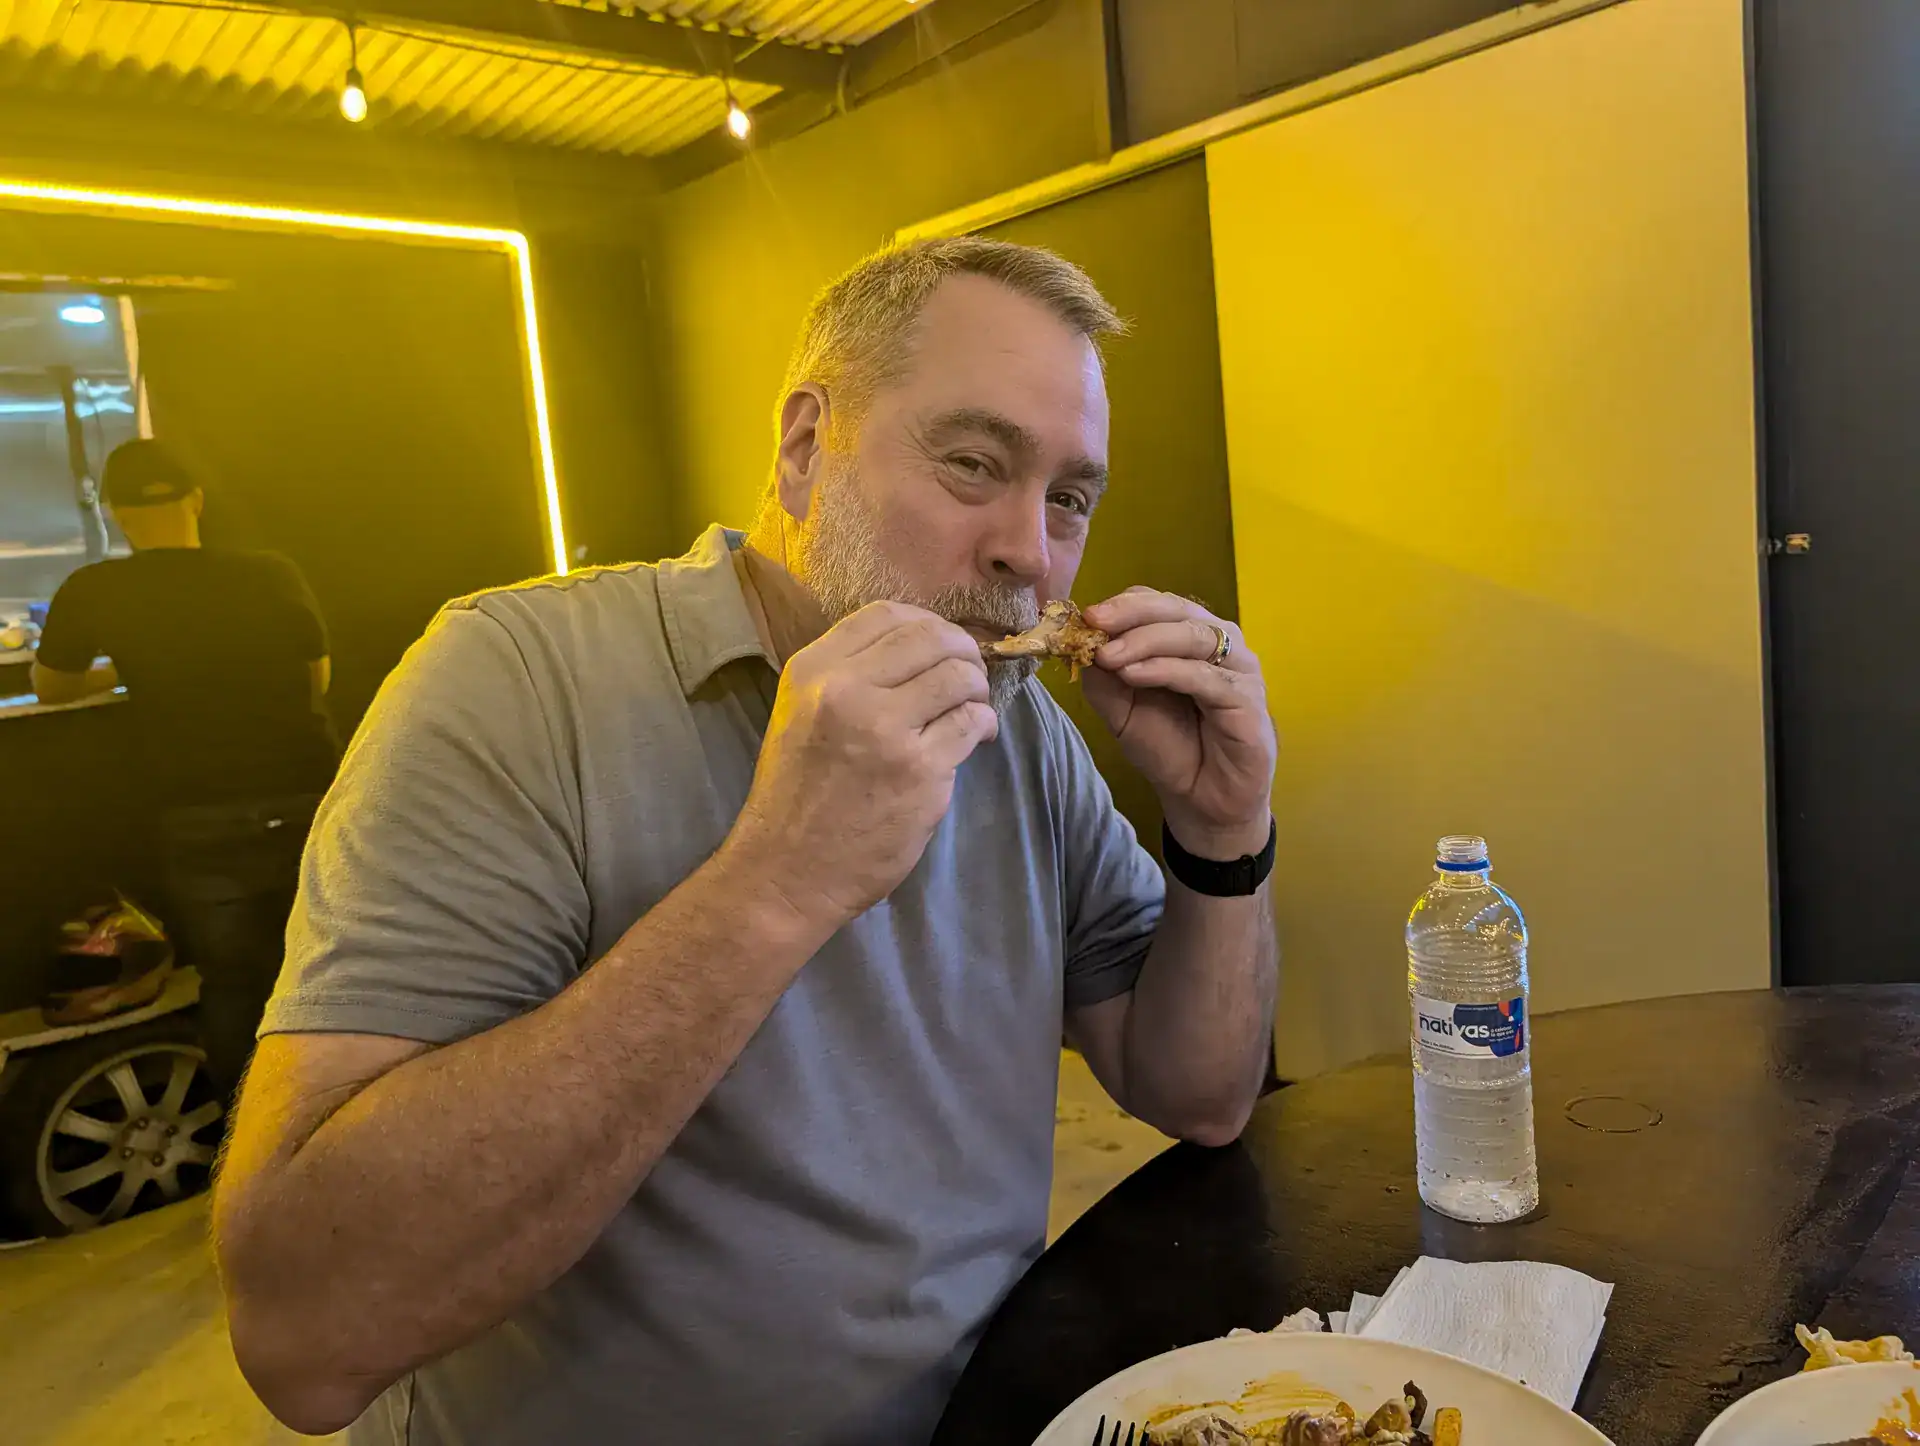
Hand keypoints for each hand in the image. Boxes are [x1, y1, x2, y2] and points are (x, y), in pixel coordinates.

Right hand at [726, 601, 998, 933]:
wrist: (787, 871)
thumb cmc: (795, 795)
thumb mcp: (798, 713)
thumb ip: (847, 675)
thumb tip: (918, 646)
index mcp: (813, 671)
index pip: (886, 615)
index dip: (927, 623)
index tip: (941, 644)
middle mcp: (847, 690)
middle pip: (931, 638)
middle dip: (962, 650)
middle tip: (970, 673)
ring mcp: (886, 729)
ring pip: (959, 677)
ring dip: (978, 687)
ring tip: (974, 706)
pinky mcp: (920, 770)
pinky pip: (971, 722)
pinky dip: (983, 723)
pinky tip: (977, 735)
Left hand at [1080, 588, 1276, 858]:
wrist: (1202, 801)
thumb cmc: (1169, 749)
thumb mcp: (1122, 712)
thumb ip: (1104, 678)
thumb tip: (1081, 643)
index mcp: (1190, 636)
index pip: (1157, 603)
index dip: (1122, 605)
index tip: (1086, 617)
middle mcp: (1221, 643)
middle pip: (1176, 610)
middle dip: (1131, 615)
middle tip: (1094, 623)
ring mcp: (1239, 669)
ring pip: (1193, 636)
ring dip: (1145, 641)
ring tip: (1108, 656)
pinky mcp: (1247, 701)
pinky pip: (1206, 677)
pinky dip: (1167, 671)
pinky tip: (1133, 675)